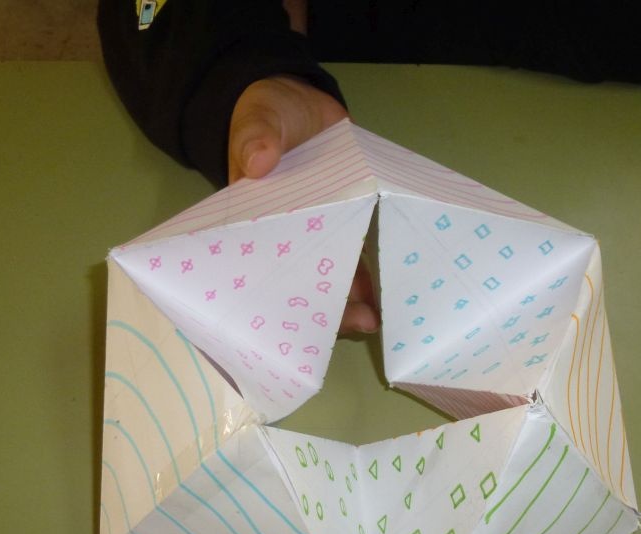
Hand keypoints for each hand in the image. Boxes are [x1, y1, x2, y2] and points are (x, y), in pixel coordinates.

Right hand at [228, 76, 378, 333]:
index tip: (299, 317)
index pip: (265, 268)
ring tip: (374, 321)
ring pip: (333, 274)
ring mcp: (319, 230)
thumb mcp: (257, 120)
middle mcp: (287, 237)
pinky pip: (357, 250)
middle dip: (326, 308)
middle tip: (356, 325)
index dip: (282, 296)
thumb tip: (258, 161)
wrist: (296, 100)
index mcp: (257, 223)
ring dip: (352, 299)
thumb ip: (255, 137)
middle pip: (303, 281)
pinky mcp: (347, 217)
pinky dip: (369, 272)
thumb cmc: (265, 115)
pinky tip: (385, 293)